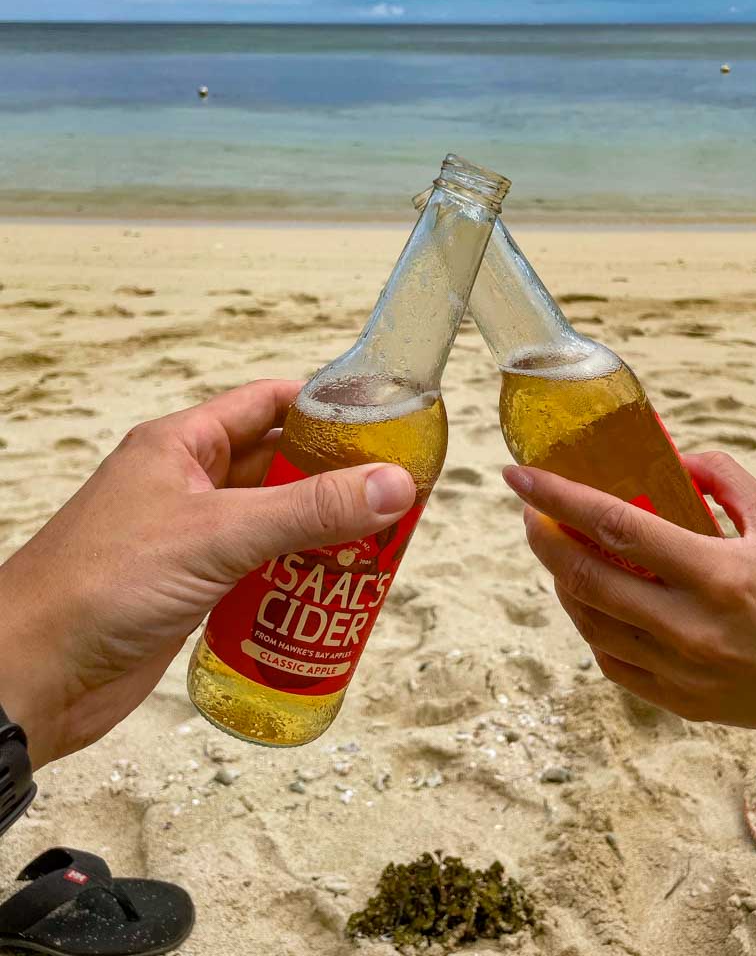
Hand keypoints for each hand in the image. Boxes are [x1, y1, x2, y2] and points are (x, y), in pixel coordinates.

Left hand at [0, 380, 414, 767]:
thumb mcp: (217, 534)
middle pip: (279, 465)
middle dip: (334, 478)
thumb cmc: (101, 585)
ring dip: (320, 533)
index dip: (324, 407)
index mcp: (182, 445)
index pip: (267, 404)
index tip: (382, 421)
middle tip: (394, 493)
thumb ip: (309, 510)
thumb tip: (393, 485)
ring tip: (378, 545)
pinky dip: (295, 576)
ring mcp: (190, 538)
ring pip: (273, 521)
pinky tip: (332, 592)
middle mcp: (188, 484)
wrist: (32, 677)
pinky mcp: (193, 588)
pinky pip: (259, 569)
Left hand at [502, 452, 755, 745]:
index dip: (558, 496)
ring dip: (560, 580)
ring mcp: (680, 672)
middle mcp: (691, 629)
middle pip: (585, 578)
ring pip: (588, 621)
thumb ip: (723, 477)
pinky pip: (609, 659)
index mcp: (717, 576)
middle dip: (542, 538)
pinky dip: (590, 623)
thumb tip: (670, 456)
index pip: (616, 525)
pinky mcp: (677, 702)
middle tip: (530, 510)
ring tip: (558, 547)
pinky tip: (591, 597)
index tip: (518, 475)